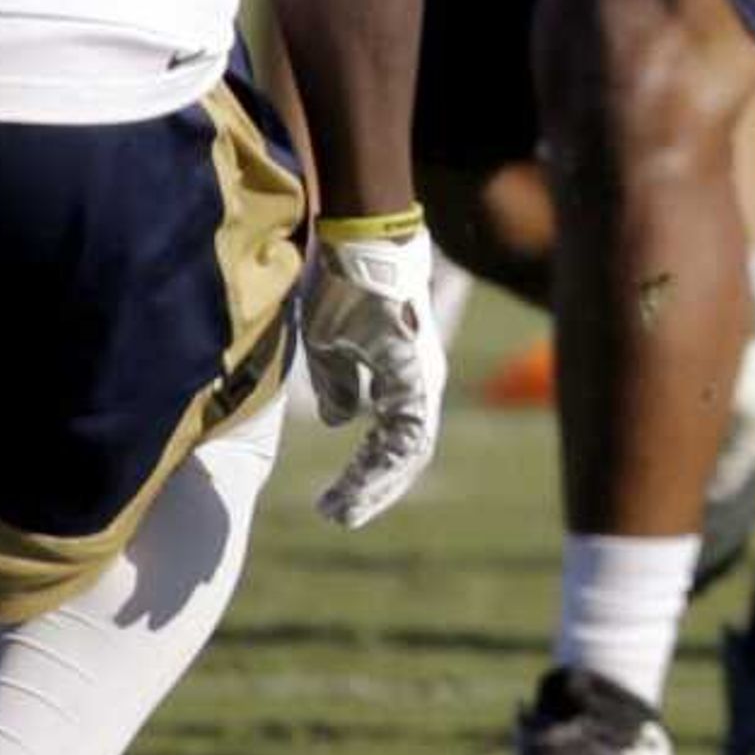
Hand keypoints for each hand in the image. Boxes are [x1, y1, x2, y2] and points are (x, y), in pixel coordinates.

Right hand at [301, 217, 446, 529]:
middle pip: (408, 454)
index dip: (370, 474)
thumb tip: (344, 421)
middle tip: (343, 518)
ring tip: (344, 512)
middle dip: (375, 491)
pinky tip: (357, 483)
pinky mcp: (414, 372)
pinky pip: (407, 432)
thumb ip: (339, 382)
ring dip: (376, 486)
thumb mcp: (331, 341)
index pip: (395, 439)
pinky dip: (382, 464)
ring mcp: (423, 377)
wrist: (359, 235)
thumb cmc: (343, 282)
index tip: (338, 502)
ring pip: (411, 450)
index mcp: (403, 376)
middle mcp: (422, 382)